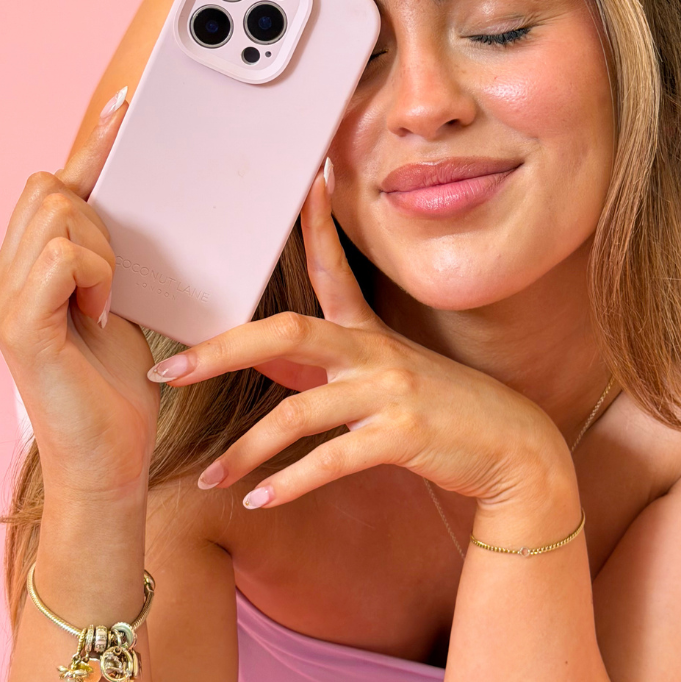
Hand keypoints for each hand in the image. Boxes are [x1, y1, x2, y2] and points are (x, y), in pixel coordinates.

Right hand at [0, 90, 158, 498]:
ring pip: (58, 212)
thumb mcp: (116, 302)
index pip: (50, 186)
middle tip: (116, 269)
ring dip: (102, 247)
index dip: (90, 146)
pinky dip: (95, 274)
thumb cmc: (117, 384)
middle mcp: (2, 277)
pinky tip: (102, 310)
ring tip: (108, 298)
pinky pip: (62, 256)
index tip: (126, 110)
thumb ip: (107, 254)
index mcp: (24, 269)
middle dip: (98, 210)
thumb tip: (133, 202)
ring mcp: (3, 298)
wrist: (107, 458)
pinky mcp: (19, 324)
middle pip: (49, 187)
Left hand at [148, 165, 575, 509]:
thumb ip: (323, 364)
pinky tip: (259, 501)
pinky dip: (291, 483)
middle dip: (222, 350)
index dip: (316, 222)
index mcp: (368, 330)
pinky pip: (333, 459)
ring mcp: (389, 391)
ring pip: (298, 412)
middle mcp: (374, 351)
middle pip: (286, 332)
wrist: (511, 445)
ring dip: (246, 450)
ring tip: (208, 480)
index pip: (333, 266)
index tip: (303, 180)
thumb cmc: (441, 406)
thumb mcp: (385, 374)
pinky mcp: (403, 434)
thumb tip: (258, 356)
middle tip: (169, 373)